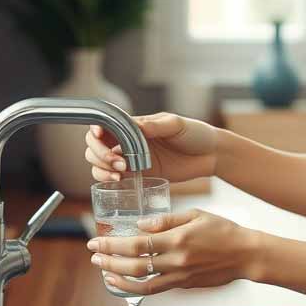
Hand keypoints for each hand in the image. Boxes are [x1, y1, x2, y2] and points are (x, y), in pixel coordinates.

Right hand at [84, 113, 218, 183]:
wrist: (210, 155)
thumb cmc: (195, 134)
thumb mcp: (177, 125)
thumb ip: (156, 126)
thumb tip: (136, 126)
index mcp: (134, 124)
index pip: (104, 124)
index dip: (96, 130)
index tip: (100, 136)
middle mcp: (127, 141)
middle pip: (95, 145)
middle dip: (99, 153)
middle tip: (118, 163)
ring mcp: (130, 158)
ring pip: (99, 162)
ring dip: (101, 168)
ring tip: (119, 174)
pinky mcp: (137, 175)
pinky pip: (112, 178)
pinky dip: (107, 179)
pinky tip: (119, 180)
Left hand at [87, 209, 263, 294]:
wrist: (246, 254)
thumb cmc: (223, 230)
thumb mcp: (195, 214)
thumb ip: (166, 219)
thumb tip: (140, 224)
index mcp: (178, 239)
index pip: (137, 244)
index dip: (112, 245)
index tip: (96, 241)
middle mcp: (176, 261)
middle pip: (134, 266)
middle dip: (109, 261)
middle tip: (94, 256)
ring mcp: (180, 276)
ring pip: (142, 284)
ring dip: (119, 279)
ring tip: (105, 272)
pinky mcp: (184, 285)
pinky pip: (156, 289)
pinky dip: (137, 287)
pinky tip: (127, 280)